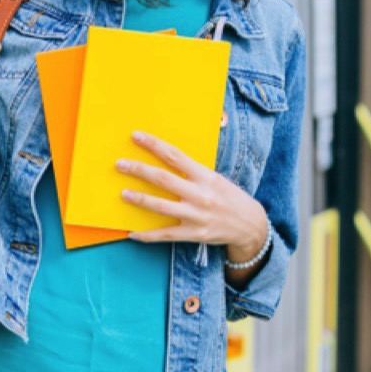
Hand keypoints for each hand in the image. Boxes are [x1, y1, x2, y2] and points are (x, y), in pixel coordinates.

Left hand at [117, 131, 268, 259]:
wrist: (250, 225)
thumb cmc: (229, 197)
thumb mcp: (216, 179)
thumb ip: (193, 172)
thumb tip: (164, 160)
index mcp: (206, 176)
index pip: (175, 155)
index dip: (154, 144)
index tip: (136, 136)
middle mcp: (200, 194)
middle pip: (163, 179)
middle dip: (139, 170)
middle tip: (120, 164)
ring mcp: (196, 216)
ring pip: (161, 207)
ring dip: (140, 200)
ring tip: (123, 194)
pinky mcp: (194, 234)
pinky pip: (165, 235)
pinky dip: (147, 235)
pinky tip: (132, 233)